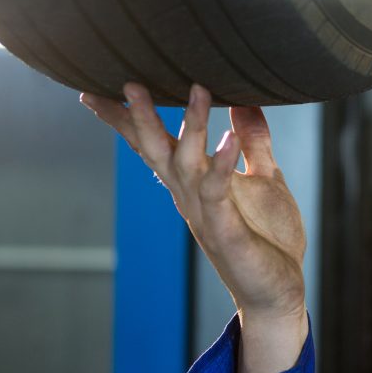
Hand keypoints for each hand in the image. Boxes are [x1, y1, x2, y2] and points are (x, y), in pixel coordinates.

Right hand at [81, 82, 308, 372]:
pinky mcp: (226, 230)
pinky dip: (222, 163)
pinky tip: (228, 137)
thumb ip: (254, 143)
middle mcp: (190, 196)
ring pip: (186, 164)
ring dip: (190, 126)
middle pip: (157, 150)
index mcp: (193, 183)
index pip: (154, 145)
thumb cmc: (268, 237)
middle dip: (141, 117)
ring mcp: (204, 213)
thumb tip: (245, 102)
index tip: (95, 90)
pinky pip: (219, 192)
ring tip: (196, 89)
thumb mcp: (265, 179)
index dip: (125, 120)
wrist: (277, 291)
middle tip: (128, 81)